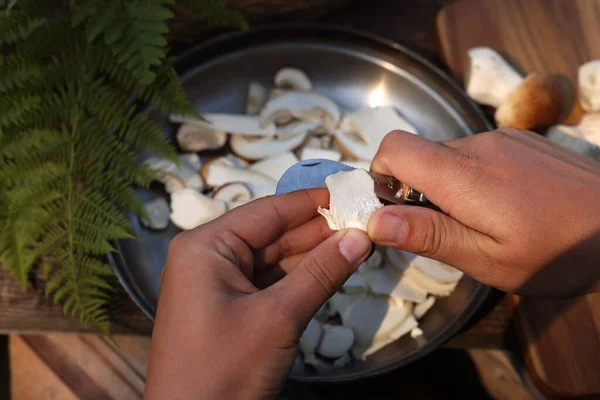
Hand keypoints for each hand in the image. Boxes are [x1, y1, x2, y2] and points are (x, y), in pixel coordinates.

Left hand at [144, 190, 370, 399]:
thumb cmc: (224, 370)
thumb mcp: (278, 317)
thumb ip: (321, 273)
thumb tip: (360, 236)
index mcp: (206, 246)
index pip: (269, 211)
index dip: (313, 201)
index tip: (352, 191)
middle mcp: (209, 256)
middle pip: (273, 233)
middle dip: (318, 230)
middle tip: (365, 221)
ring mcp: (218, 283)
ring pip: (274, 258)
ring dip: (314, 254)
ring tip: (359, 242)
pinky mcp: (229, 307)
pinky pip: (269, 282)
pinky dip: (300, 278)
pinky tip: (334, 268)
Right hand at [367, 129, 599, 296]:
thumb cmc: (560, 253)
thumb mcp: (490, 259)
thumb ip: (430, 235)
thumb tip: (374, 221)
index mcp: (464, 175)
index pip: (394, 147)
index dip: (380, 175)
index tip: (395, 210)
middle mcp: (479, 145)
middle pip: (419, 154)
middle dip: (415, 191)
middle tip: (447, 232)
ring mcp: (504, 138)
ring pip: (448, 156)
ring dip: (446, 187)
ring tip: (483, 223)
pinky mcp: (522, 140)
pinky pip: (476, 154)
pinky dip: (472, 179)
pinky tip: (506, 205)